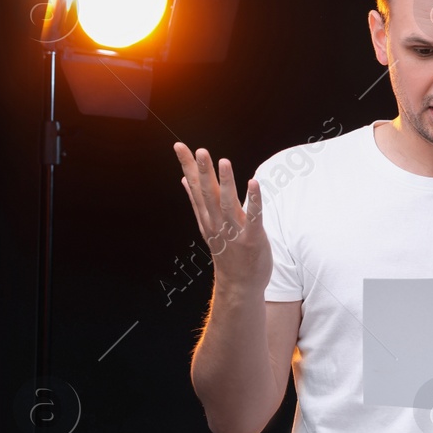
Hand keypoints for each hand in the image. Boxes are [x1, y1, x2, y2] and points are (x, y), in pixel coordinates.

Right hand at [173, 143, 272, 294]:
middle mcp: (217, 223)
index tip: (179, 146)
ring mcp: (234, 231)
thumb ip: (198, 201)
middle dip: (203, 172)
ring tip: (223, 162)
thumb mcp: (208, 226)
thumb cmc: (227, 252)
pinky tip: (253, 183)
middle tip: (199, 150)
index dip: (187, 166)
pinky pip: (253, 217)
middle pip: (208, 194)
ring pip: (227, 203)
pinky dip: (253, 200)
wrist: (239, 285)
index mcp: (207, 217)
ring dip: (225, 182)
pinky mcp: (252, 238)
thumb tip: (185, 179)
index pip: (195, 187)